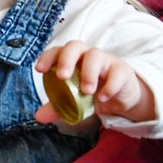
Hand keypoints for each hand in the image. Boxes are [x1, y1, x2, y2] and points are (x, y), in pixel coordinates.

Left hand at [36, 41, 155, 123]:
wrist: (121, 98)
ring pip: (96, 55)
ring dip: (88, 73)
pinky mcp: (122, 71)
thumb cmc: (94, 91)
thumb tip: (39, 116)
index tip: (40, 69)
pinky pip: (116, 73)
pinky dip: (109, 85)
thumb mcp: (75, 100)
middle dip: (66, 60)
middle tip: (62, 77)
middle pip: (75, 46)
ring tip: (86, 91)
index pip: (58, 51)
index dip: (48, 57)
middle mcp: (87, 55)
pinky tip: (103, 97)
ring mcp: (106, 61)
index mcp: (73, 59)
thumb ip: (58, 106)